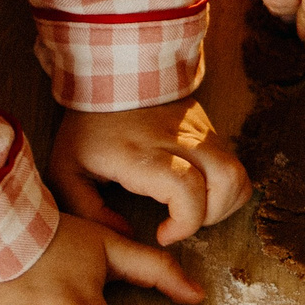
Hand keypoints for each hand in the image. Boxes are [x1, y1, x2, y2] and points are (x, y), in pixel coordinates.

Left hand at [48, 98, 250, 246]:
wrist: (111, 71)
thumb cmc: (86, 127)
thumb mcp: (67, 171)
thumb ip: (89, 211)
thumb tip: (126, 233)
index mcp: (141, 153)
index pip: (186, 189)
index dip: (186, 222)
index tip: (163, 233)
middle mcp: (178, 139)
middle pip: (227, 179)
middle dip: (214, 215)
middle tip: (185, 222)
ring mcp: (198, 130)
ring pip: (237, 172)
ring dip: (225, 201)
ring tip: (195, 209)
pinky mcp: (207, 126)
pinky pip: (232, 161)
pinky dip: (224, 186)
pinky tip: (197, 191)